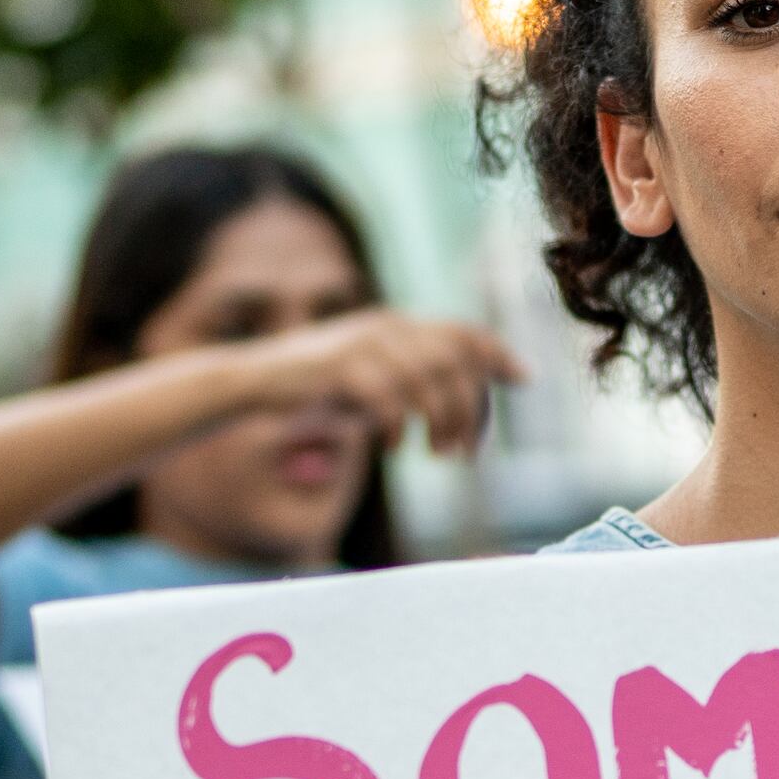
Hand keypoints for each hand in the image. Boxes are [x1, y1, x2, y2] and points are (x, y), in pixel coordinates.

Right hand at [242, 312, 519, 458]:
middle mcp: (385, 327)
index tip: (525, 379)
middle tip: (463, 452)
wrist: (254, 381)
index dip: (498, 354)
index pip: (463, 332)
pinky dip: (396, 427)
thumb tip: (461, 400)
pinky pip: (386, 398)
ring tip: (434, 453)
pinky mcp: (337, 368)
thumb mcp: (373, 379)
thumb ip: (412, 380)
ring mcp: (361, 343)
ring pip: (426, 380)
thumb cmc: (318, 388)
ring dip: (440, 422)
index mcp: (397, 326)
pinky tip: (389, 447)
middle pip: (454, 362)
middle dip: (469, 410)